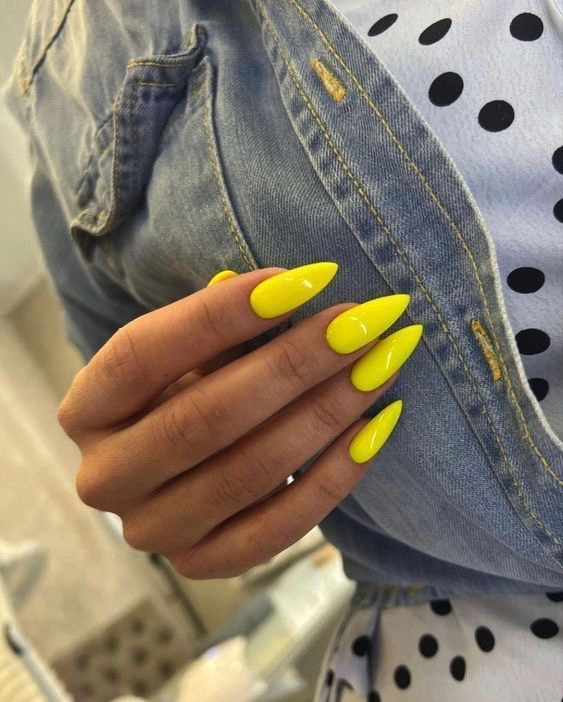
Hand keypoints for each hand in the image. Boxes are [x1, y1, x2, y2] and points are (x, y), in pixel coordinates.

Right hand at [57, 263, 414, 578]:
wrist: (173, 471)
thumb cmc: (181, 392)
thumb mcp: (183, 356)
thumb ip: (219, 328)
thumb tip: (291, 289)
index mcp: (88, 409)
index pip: (143, 354)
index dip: (223, 313)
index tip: (306, 278)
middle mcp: (106, 476)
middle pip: (204, 418)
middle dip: (295, 363)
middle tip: (364, 321)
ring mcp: (152, 531)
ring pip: (247, 472)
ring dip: (326, 413)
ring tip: (383, 364)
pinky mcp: (202, 564)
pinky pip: (277, 529)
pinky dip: (333, 477)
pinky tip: (375, 427)